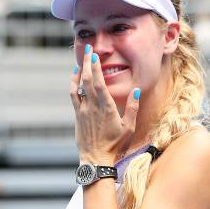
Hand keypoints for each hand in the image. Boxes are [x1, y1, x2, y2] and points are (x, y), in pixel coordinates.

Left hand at [70, 44, 140, 163]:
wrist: (96, 159)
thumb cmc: (115, 144)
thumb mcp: (129, 127)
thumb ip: (132, 107)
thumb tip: (136, 89)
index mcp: (107, 108)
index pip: (100, 83)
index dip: (96, 67)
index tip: (95, 55)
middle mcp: (93, 107)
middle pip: (88, 80)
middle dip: (87, 63)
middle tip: (88, 49)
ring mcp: (83, 111)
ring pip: (78, 86)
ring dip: (79, 72)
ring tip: (82, 60)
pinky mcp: (78, 115)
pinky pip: (74, 95)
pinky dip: (74, 84)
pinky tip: (76, 77)